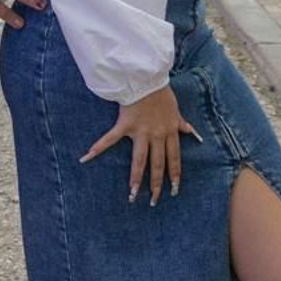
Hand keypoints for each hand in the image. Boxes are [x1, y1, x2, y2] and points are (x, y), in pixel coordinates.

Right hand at [82, 85, 200, 204]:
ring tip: (133, 194)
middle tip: (154, 200)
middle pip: (158, 165)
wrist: (146, 80)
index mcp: (170, 133)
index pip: (174, 159)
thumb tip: (193, 134)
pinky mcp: (124, 125)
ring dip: (136, 178)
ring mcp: (140, 132)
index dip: (174, 176)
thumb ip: (182, 124)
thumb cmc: (161, 94)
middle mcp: (157, 136)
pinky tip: (87, 158)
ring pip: (140, 160)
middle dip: (157, 184)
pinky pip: (110, 139)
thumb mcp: (176, 110)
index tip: (174, 190)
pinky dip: (98, 148)